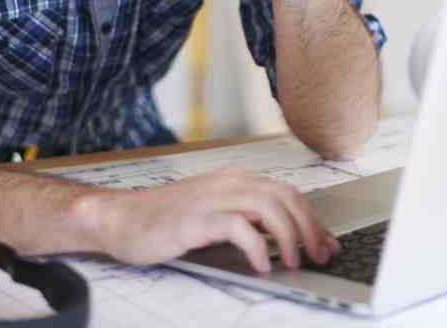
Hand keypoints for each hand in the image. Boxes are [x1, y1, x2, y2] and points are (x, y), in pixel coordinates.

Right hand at [80, 167, 339, 272]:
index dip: (312, 219)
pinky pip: (238, 227)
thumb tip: (285, 242)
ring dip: (288, 237)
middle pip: (285, 197)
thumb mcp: (214, 217)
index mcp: (236, 180)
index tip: (326, 244)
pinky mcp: (196, 218)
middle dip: (309, 228)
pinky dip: (256, 247)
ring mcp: (212, 198)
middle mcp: (228, 183)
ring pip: (268, 207)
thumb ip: (247, 222)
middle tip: (319, 256)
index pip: (288, 193)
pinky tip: (261, 266)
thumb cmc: (166, 222)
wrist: (120, 219)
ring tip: (293, 262)